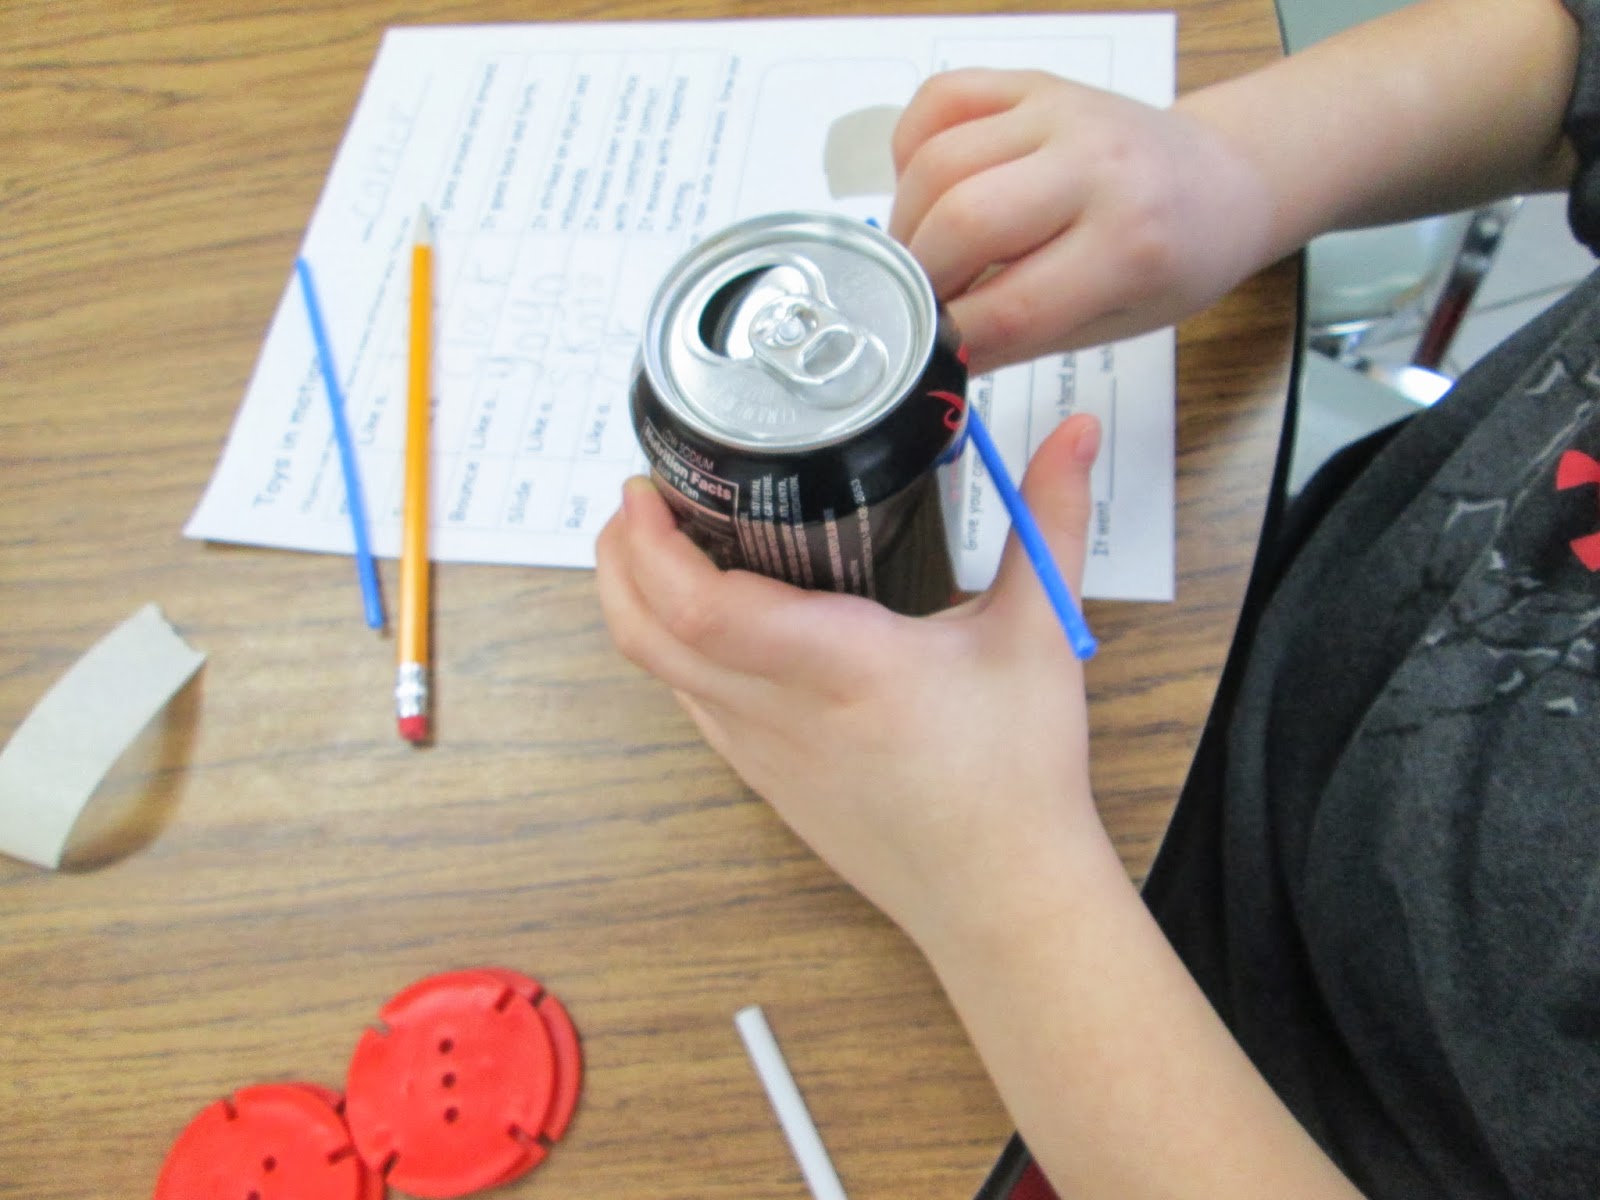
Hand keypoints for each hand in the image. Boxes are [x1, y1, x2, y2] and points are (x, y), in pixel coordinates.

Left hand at [594, 414, 1109, 949]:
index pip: (702, 608)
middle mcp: (780, 713)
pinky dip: (672, 649)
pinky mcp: (764, 779)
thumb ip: (1052, 517)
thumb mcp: (1041, 634)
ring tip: (662, 540)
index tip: (648, 487)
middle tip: (640, 497)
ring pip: (658, 673)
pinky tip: (710, 616)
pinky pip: (691, 704)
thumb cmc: (1020, 774)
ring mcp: (761, 754)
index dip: (651, 544)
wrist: (1004, 898)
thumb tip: (1078, 431)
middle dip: (618, 559)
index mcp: (841, 667)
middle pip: (645, 636)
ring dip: (637, 602)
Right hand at [889, 69, 1274, 374]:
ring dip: (908, 219)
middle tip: (922, 302)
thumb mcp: (1112, 327)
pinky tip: (930, 190)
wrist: (1223, 182)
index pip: (1008, 306)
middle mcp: (1095, 166)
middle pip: (963, 221)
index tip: (927, 354)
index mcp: (1129, 247)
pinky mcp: (1033, 81)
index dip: (950, 340)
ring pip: (938, 161)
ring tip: (924, 252)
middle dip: (921, 277)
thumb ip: (1019, 340)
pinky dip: (911, 151)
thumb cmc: (1172, 265)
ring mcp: (1061, 112)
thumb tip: (933, 358)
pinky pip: (939, 100)